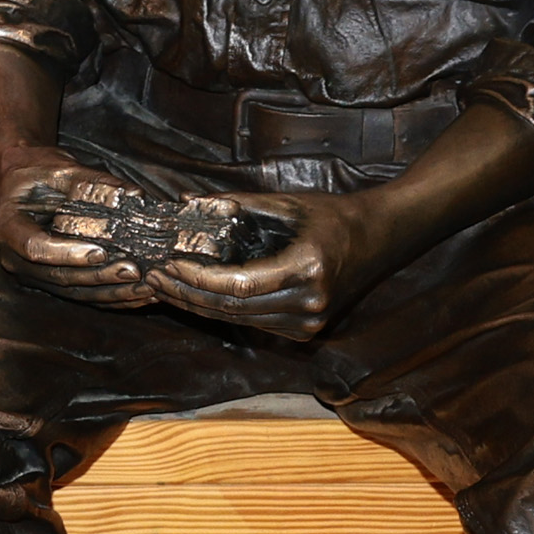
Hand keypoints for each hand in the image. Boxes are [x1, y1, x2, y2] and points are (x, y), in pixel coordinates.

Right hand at [0, 148, 173, 310]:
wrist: (20, 178)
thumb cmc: (36, 170)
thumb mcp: (61, 169)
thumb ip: (94, 183)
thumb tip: (135, 195)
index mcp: (6, 225)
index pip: (35, 247)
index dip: (68, 253)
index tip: (101, 251)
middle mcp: (13, 256)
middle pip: (57, 276)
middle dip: (98, 276)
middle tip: (134, 271)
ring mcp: (30, 273)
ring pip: (71, 291)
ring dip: (110, 292)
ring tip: (143, 288)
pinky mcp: (47, 280)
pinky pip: (79, 294)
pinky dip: (109, 297)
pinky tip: (136, 296)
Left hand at [143, 187, 393, 344]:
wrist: (380, 238)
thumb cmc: (333, 215)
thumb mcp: (287, 204)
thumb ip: (237, 205)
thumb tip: (187, 202)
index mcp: (307, 270)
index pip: (238, 286)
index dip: (197, 279)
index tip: (166, 265)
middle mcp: (310, 304)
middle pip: (232, 309)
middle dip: (187, 294)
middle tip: (152, 277)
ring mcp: (309, 323)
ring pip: (238, 320)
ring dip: (197, 305)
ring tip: (164, 286)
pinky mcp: (305, 331)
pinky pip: (252, 323)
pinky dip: (219, 310)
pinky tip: (193, 295)